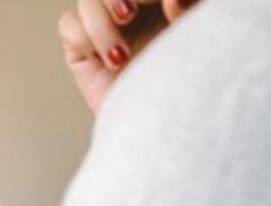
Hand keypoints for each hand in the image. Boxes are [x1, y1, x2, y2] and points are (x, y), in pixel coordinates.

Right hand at [59, 0, 197, 111]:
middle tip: (129, 14)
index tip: (171, 8)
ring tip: (120, 56)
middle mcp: (134, 8)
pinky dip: (84, 37)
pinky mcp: (82, 49)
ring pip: (89, 0)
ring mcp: (106, 26)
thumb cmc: (188, 85)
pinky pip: (69, 25)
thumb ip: (191, 11)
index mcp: (164, 1)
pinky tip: (107, 61)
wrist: (163, 127)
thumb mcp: (200, 41)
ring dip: (100, 23)